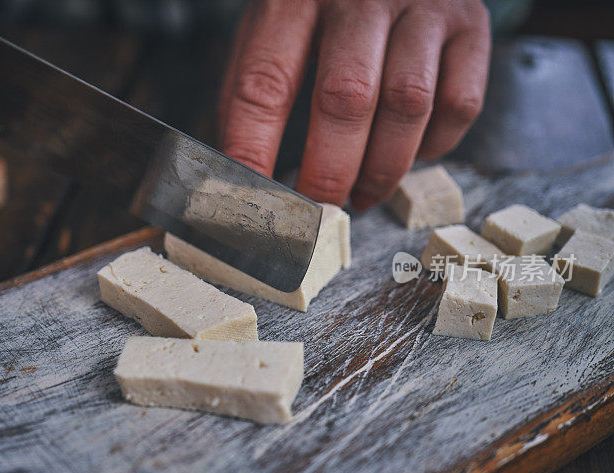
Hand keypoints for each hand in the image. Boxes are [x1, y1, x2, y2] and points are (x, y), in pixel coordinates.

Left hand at [218, 0, 490, 209]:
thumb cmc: (324, 5)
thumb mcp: (274, 29)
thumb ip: (253, 91)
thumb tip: (242, 171)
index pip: (265, 83)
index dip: (255, 150)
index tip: (252, 200)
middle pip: (346, 99)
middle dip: (329, 172)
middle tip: (319, 212)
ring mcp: (423, 6)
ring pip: (408, 105)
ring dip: (382, 170)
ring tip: (362, 197)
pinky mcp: (470, 25)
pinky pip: (458, 103)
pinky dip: (434, 146)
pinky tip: (409, 156)